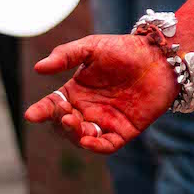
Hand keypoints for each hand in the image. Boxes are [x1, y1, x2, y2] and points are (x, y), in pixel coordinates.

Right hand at [24, 35, 177, 153]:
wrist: (161, 56)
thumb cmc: (125, 49)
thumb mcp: (93, 47)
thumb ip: (66, 55)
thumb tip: (38, 68)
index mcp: (75, 92)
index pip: (52, 106)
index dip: (41, 111)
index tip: (32, 114)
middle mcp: (87, 110)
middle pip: (64, 125)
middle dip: (60, 122)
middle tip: (64, 113)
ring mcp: (105, 122)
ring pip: (82, 137)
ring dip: (74, 134)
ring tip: (73, 121)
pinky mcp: (125, 131)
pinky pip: (106, 145)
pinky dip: (96, 146)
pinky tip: (89, 140)